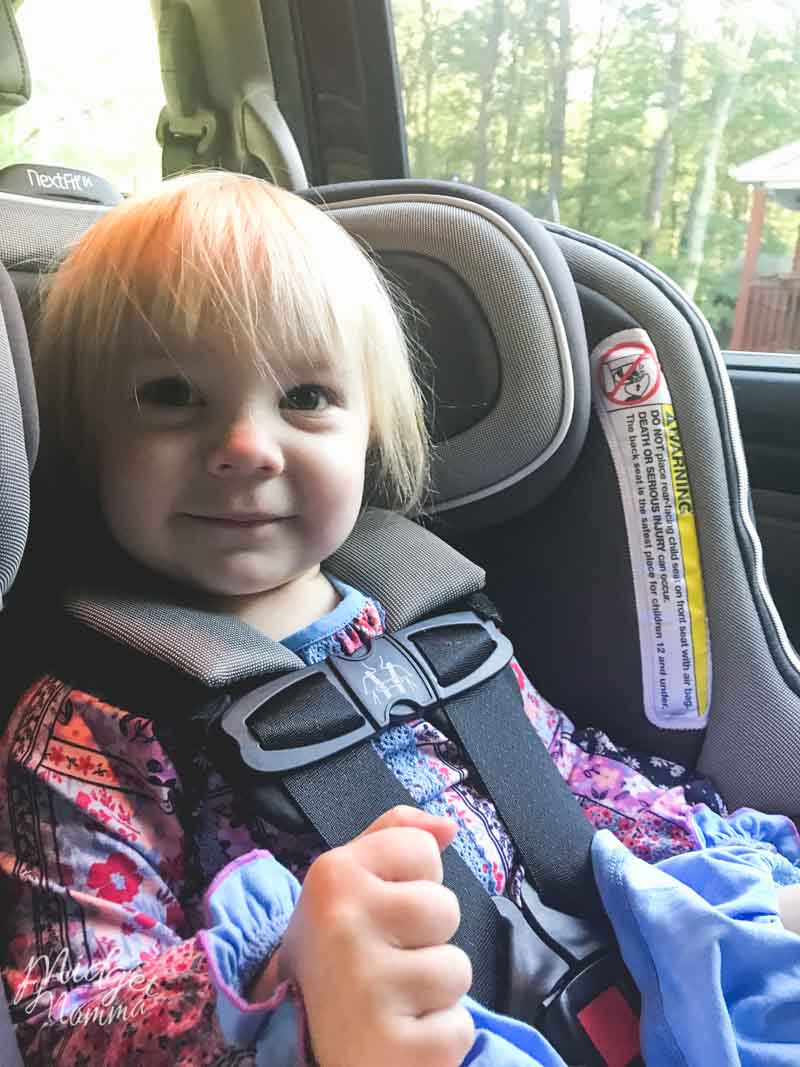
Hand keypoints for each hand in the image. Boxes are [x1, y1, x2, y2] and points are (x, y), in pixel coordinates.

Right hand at [277, 805, 474, 1066]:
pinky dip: (437, 1037)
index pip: (423, 850)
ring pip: (457, 969)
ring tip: (391, 998)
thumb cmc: (335, 949)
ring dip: (434, 990)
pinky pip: (460, 1027)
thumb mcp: (347, 881)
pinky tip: (397, 1034)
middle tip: (384, 960)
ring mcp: (368, 990)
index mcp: (334, 876)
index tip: (378, 910)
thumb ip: (394, 837)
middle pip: (445, 908)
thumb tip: (448, 825)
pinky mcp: (394, 1050)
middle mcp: (345, 926)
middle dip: (427, 937)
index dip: (411, 882)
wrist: (293, 1037)